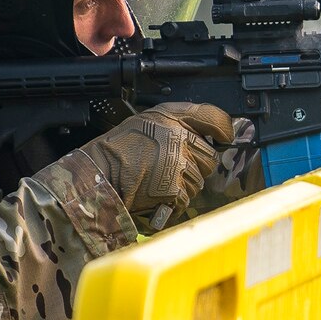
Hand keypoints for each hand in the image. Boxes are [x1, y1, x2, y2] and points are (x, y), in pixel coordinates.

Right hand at [76, 102, 233, 232]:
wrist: (94, 176)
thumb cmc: (115, 152)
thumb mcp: (145, 122)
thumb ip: (174, 124)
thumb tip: (208, 135)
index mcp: (169, 117)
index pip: (210, 116)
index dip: (222, 127)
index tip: (225, 135)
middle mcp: (177, 137)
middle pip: (209, 157)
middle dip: (195, 167)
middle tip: (171, 170)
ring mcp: (177, 163)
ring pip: (198, 181)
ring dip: (183, 187)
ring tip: (158, 183)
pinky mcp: (174, 187)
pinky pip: (185, 199)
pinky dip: (173, 203)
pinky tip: (156, 196)